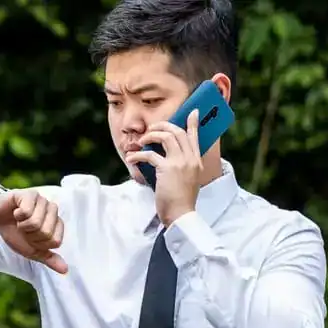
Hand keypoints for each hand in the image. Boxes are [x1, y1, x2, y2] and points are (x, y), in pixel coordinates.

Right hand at [0, 189, 67, 273]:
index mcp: (56, 224)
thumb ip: (48, 258)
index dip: (39, 244)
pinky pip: (27, 211)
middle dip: (30, 235)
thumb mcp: (32, 250)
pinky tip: (15, 211)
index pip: (55, 241)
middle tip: (23, 228)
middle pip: (46, 233)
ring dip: (22, 225)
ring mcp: (42, 200)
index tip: (30, 238)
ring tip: (19, 220)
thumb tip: (65, 270)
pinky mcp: (30, 194)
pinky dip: (17, 216)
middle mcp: (52, 210)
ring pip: (36, 222)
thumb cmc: (15, 233)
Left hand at [125, 109, 201, 225]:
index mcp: (196, 161)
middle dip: (163, 126)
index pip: (195, 137)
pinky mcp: (167, 168)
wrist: (181, 214)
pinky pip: (150, 154)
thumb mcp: (188, 180)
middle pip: (178, 132)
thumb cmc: (181, 200)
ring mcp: (180, 162)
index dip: (193, 123)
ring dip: (151, 136)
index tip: (193, 112)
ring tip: (141, 142)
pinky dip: (138, 155)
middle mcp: (190, 159)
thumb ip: (183, 167)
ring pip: (166, 136)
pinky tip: (131, 159)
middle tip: (152, 128)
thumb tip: (167, 159)